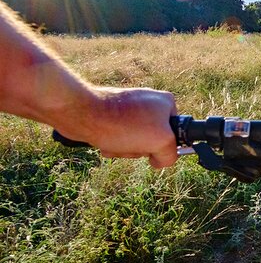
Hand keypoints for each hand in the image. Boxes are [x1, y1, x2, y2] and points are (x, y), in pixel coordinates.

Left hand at [54, 87, 178, 167]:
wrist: (82, 113)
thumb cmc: (121, 124)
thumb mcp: (160, 140)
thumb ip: (171, 154)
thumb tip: (161, 160)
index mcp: (166, 102)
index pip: (176, 135)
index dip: (164, 146)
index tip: (152, 145)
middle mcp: (150, 102)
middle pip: (155, 140)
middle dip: (141, 149)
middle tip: (131, 144)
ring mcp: (131, 108)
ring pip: (136, 141)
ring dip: (126, 149)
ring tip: (115, 142)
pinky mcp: (113, 114)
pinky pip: (121, 137)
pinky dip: (114, 144)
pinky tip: (105, 142)